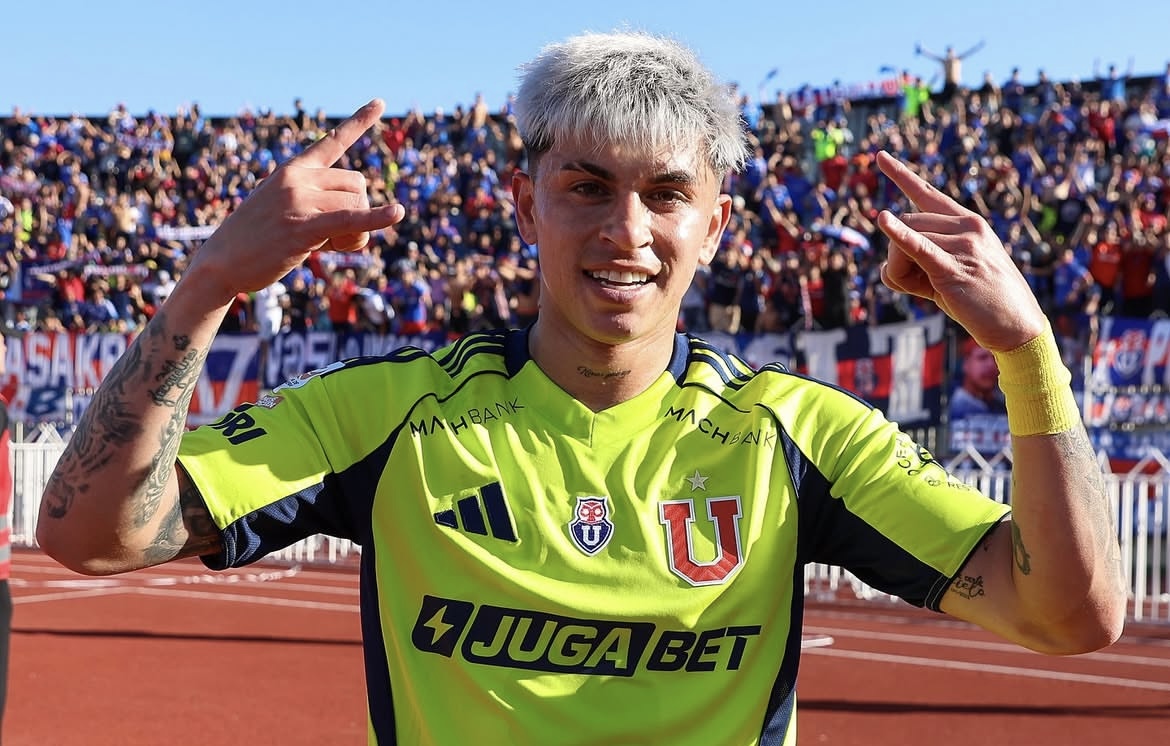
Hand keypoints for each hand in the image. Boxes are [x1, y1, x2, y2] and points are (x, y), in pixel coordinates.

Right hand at [185, 99, 404, 301]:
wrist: (220, 263)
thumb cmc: (253, 239)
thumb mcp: (280, 207)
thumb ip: (312, 202)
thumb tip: (354, 218)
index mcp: (292, 169)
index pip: (332, 141)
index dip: (359, 122)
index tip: (380, 103)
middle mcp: (296, 178)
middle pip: (356, 185)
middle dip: (356, 211)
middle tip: (333, 236)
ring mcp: (298, 201)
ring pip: (356, 206)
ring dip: (355, 233)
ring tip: (327, 247)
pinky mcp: (303, 228)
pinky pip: (350, 220)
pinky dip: (376, 219)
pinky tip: (397, 213)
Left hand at [874, 151, 1044, 350]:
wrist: (1018, 326)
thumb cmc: (983, 302)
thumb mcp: (951, 274)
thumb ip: (920, 264)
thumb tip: (884, 267)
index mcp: (967, 223)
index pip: (927, 193)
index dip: (901, 175)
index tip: (880, 157)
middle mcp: (967, 227)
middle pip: (907, 222)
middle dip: (897, 254)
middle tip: (914, 283)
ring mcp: (964, 245)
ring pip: (906, 240)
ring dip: (899, 271)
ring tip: (922, 290)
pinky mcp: (955, 269)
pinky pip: (919, 247)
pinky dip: (899, 236)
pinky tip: (883, 220)